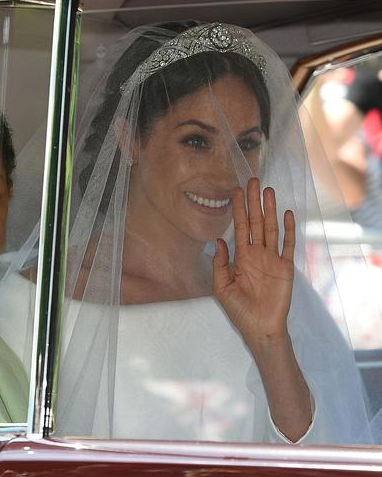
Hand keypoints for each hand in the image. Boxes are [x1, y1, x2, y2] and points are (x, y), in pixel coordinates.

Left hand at [212, 177, 294, 347]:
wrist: (260, 328)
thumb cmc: (239, 310)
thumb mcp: (221, 287)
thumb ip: (219, 264)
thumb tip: (218, 241)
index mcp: (241, 257)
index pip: (239, 227)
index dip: (238, 209)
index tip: (235, 191)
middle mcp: (257, 253)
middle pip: (256, 222)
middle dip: (253, 202)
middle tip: (252, 180)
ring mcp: (272, 259)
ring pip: (271, 228)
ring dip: (270, 209)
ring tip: (268, 190)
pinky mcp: (286, 267)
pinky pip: (288, 245)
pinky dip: (288, 229)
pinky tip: (286, 214)